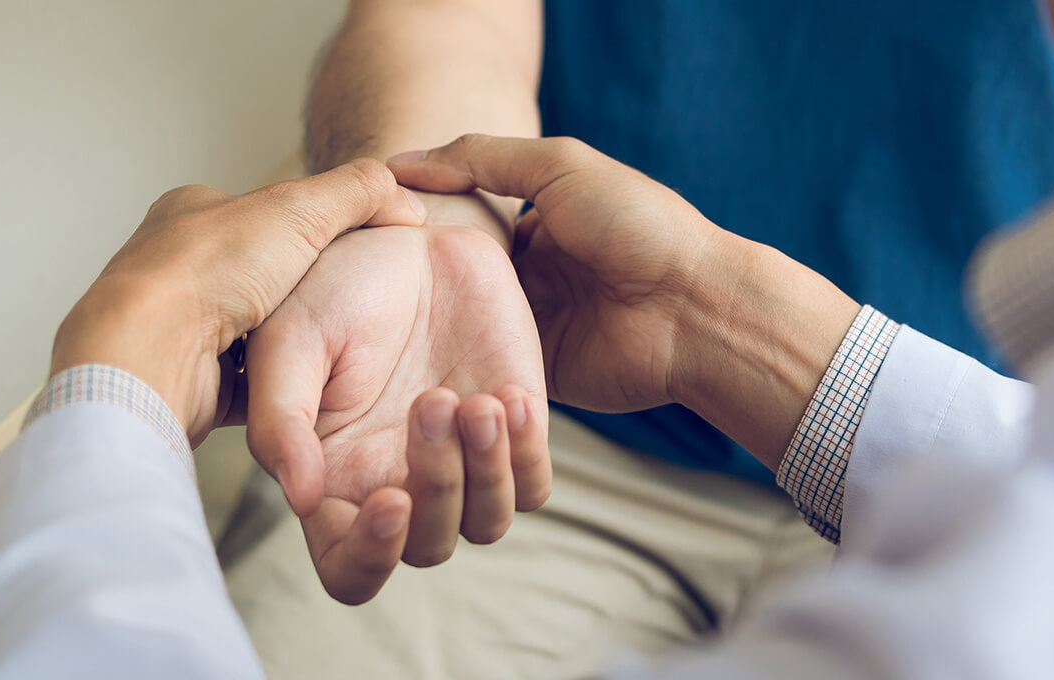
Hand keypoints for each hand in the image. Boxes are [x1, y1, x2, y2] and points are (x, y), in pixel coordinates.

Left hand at [51, 158, 425, 440]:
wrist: (152, 353)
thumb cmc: (206, 273)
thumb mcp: (300, 207)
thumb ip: (358, 192)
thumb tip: (405, 199)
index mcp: (192, 214)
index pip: (262, 213)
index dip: (310, 226)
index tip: (346, 246)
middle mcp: (180, 268)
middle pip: (263, 278)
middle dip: (301, 293)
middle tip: (338, 303)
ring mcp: (182, 325)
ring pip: (257, 332)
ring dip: (288, 341)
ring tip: (324, 345)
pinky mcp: (192, 379)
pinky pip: (250, 384)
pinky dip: (275, 384)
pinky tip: (298, 383)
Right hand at [243, 214, 551, 603]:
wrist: (410, 236)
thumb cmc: (334, 284)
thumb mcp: (290, 339)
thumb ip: (282, 420)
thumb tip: (300, 498)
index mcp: (334, 480)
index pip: (349, 568)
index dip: (370, 558)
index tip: (391, 501)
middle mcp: (398, 484)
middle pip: (428, 546)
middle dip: (438, 485)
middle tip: (434, 401)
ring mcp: (462, 462)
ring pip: (487, 522)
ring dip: (485, 470)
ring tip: (478, 399)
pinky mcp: (515, 433)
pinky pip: (533, 483)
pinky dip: (525, 452)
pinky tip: (508, 394)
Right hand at [388, 136, 860, 466]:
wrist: (696, 309)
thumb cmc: (638, 227)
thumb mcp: (559, 167)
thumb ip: (482, 158)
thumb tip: (402, 164)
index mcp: (535, 225)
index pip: (459, 228)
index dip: (416, 231)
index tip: (364, 234)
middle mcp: (530, 278)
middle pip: (454, 283)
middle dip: (414, 287)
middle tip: (357, 288)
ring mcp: (533, 331)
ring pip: (463, 332)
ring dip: (430, 332)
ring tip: (374, 332)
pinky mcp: (538, 378)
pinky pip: (486, 376)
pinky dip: (457, 372)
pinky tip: (412, 369)